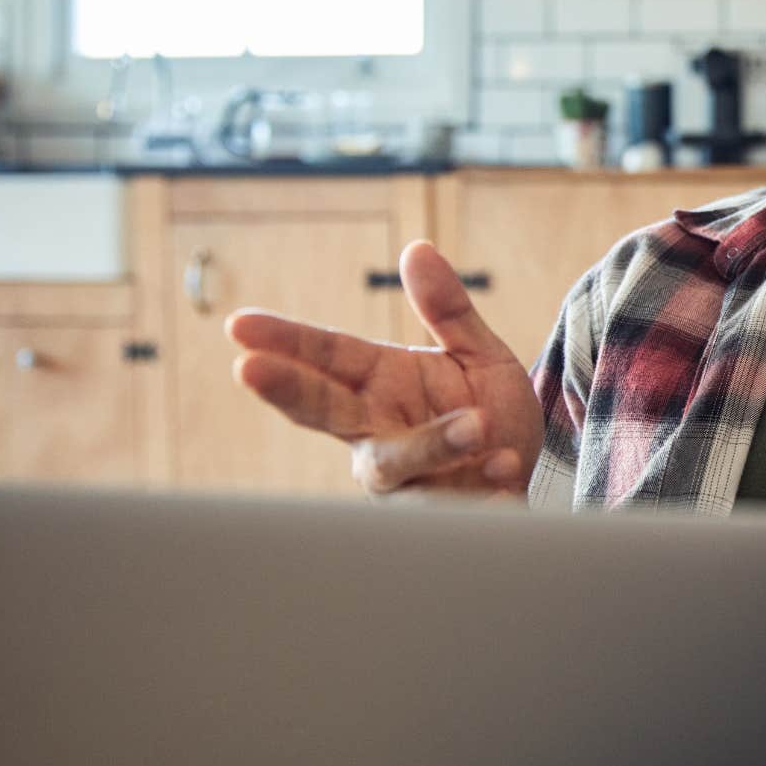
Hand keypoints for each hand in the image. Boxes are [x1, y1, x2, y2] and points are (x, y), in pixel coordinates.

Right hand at [225, 240, 544, 497]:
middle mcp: (375, 432)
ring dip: (432, 444)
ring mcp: (400, 479)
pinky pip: (444, 508)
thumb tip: (418, 249)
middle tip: (248, 369)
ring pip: (393, 464)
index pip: (324, 355)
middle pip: (322, 411)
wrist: (526, 479)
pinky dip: (480, 493)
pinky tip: (505, 479)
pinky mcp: (433, 517)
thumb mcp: (478, 354)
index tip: (239, 325)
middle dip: (286, 389)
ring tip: (478, 426)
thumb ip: (448, 310)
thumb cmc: (491, 414)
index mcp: (380, 382)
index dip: (282, 341)